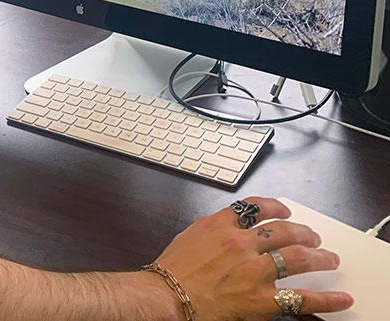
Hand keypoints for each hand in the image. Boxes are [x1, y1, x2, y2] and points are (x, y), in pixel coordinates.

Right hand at [152, 196, 352, 320]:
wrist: (167, 297)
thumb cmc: (173, 271)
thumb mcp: (189, 237)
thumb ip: (212, 229)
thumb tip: (227, 226)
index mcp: (221, 226)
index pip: (254, 208)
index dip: (275, 207)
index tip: (284, 210)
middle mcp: (241, 244)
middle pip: (282, 230)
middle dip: (303, 232)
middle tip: (312, 236)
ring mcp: (254, 271)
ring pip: (297, 258)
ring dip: (319, 257)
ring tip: (330, 258)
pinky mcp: (262, 300)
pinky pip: (301, 298)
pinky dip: (326, 299)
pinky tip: (340, 298)